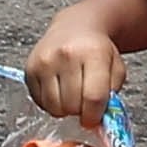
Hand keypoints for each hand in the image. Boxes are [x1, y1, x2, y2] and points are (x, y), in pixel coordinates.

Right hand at [24, 5, 126, 123]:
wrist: (74, 27)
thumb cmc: (97, 50)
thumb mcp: (116, 67)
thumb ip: (113, 94)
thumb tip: (98, 120)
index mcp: (93, 53)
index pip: (93, 97)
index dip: (94, 116)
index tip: (94, 119)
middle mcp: (66, 54)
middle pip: (72, 105)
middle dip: (80, 111)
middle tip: (84, 102)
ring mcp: (45, 61)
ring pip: (54, 107)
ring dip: (65, 109)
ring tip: (72, 95)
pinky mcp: (30, 68)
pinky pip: (40, 102)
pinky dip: (51, 104)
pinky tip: (59, 90)